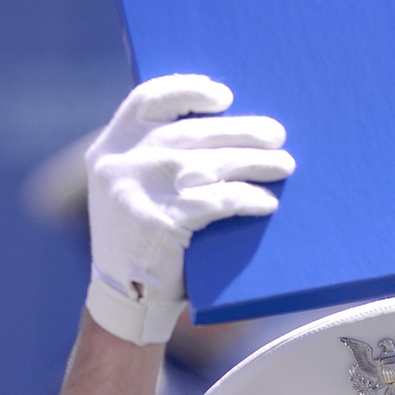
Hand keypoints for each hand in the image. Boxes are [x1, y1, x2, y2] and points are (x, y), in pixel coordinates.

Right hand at [85, 74, 293, 344]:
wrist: (123, 303)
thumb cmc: (140, 246)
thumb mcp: (129, 193)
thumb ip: (153, 162)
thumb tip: (221, 135)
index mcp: (110, 148)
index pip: (148, 99)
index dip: (189, 91)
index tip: (225, 96)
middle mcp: (121, 163)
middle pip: (192, 131)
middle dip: (241, 131)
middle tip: (276, 134)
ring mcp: (140, 190)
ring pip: (210, 164)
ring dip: (254, 162)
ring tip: (284, 164)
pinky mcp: (163, 222)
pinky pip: (217, 201)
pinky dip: (246, 199)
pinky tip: (266, 202)